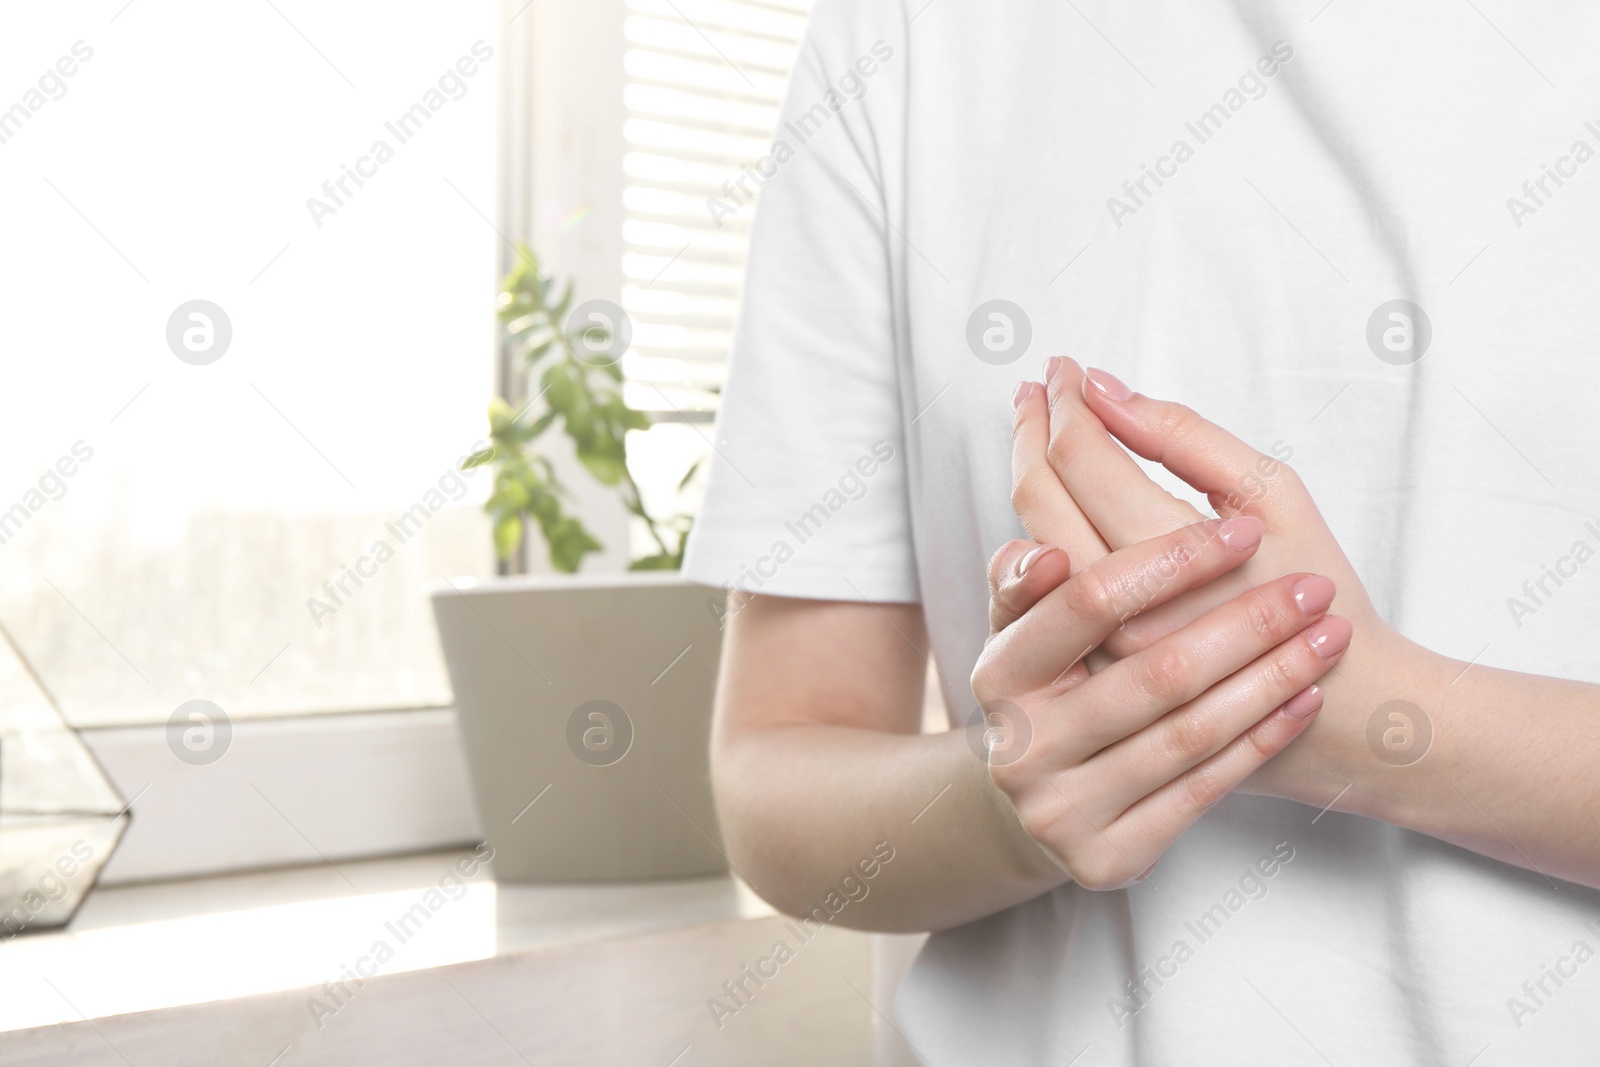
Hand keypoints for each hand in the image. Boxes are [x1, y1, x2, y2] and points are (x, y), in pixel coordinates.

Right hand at [972, 518, 1348, 888]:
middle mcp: (1020, 748)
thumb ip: (1027, 577)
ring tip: (1328, 636)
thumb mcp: (1026, 626)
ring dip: (1271, 679)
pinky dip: (1261, 740)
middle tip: (1314, 588)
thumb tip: (1047, 553)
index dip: (1171, 563)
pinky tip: (1304, 699)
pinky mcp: (1105, 858)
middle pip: (1155, 673)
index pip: (1089, 603)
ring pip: (1189, 734)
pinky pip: (1202, 791)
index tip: (1244, 532)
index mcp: (998, 674)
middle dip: (1248, 622)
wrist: (1045, 798)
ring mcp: (1059, 810)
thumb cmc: (1055, 686)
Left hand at [1010, 358, 1414, 804]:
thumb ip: (1185, 437)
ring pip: (1030, 543)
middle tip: (1040, 386)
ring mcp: (1098, 648)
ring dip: (1028, 472)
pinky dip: (1041, 529)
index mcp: (1169, 557)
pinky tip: (1054, 493)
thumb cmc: (1315, 585)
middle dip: (1034, 429)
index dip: (1067, 402)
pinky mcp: (1092, 670)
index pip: (1082, 458)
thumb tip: (1101, 388)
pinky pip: (1043, 591)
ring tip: (1039, 424)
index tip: (1067, 366)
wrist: (1339, 708)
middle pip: (1039, 498)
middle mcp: (1118, 609)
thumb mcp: (1275, 496)